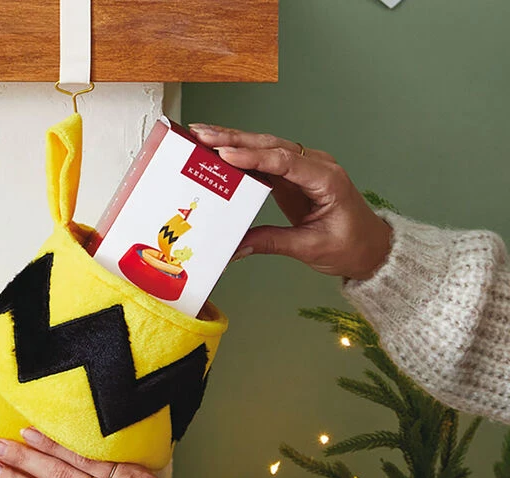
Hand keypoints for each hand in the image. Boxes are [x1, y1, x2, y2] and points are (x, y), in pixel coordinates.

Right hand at [188, 123, 392, 280]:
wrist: (371, 247)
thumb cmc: (351, 246)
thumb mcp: (310, 248)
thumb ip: (271, 242)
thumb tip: (236, 246)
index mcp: (326, 179)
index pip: (284, 161)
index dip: (253, 157)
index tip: (224, 154)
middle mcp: (315, 166)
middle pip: (271, 145)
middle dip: (234, 139)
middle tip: (202, 135)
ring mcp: (304, 169)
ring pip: (267, 147)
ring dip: (234, 141)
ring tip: (202, 137)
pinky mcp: (294, 177)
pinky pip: (266, 161)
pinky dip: (243, 156)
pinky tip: (220, 152)